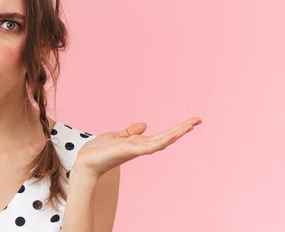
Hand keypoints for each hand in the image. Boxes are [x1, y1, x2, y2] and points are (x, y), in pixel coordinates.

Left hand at [73, 117, 201, 179]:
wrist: (86, 163)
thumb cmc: (99, 152)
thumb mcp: (116, 137)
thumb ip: (130, 132)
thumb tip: (144, 125)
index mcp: (138, 143)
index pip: (161, 135)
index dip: (176, 129)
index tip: (190, 122)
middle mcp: (141, 147)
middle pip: (166, 137)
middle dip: (182, 129)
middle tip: (198, 120)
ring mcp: (137, 150)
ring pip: (162, 141)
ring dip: (176, 133)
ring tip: (191, 125)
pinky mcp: (130, 151)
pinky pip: (149, 147)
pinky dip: (161, 142)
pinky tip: (171, 136)